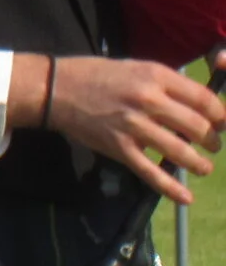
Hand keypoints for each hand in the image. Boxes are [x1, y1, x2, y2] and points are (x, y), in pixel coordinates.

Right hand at [17, 53, 225, 204]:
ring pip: (180, 152)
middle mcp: (148, 100)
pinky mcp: (119, 147)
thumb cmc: (96, 74)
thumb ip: (166, 84)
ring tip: (203, 168)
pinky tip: (185, 197)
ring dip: (199, 164)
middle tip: (212, 146)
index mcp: (155, 76)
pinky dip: (170, 188)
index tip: (221, 123)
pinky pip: (150, 172)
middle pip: (198, 127)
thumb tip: (196, 105)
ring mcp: (133, 126)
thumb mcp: (136, 68)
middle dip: (212, 141)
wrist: (55, 89)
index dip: (220, 115)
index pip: (204, 99)